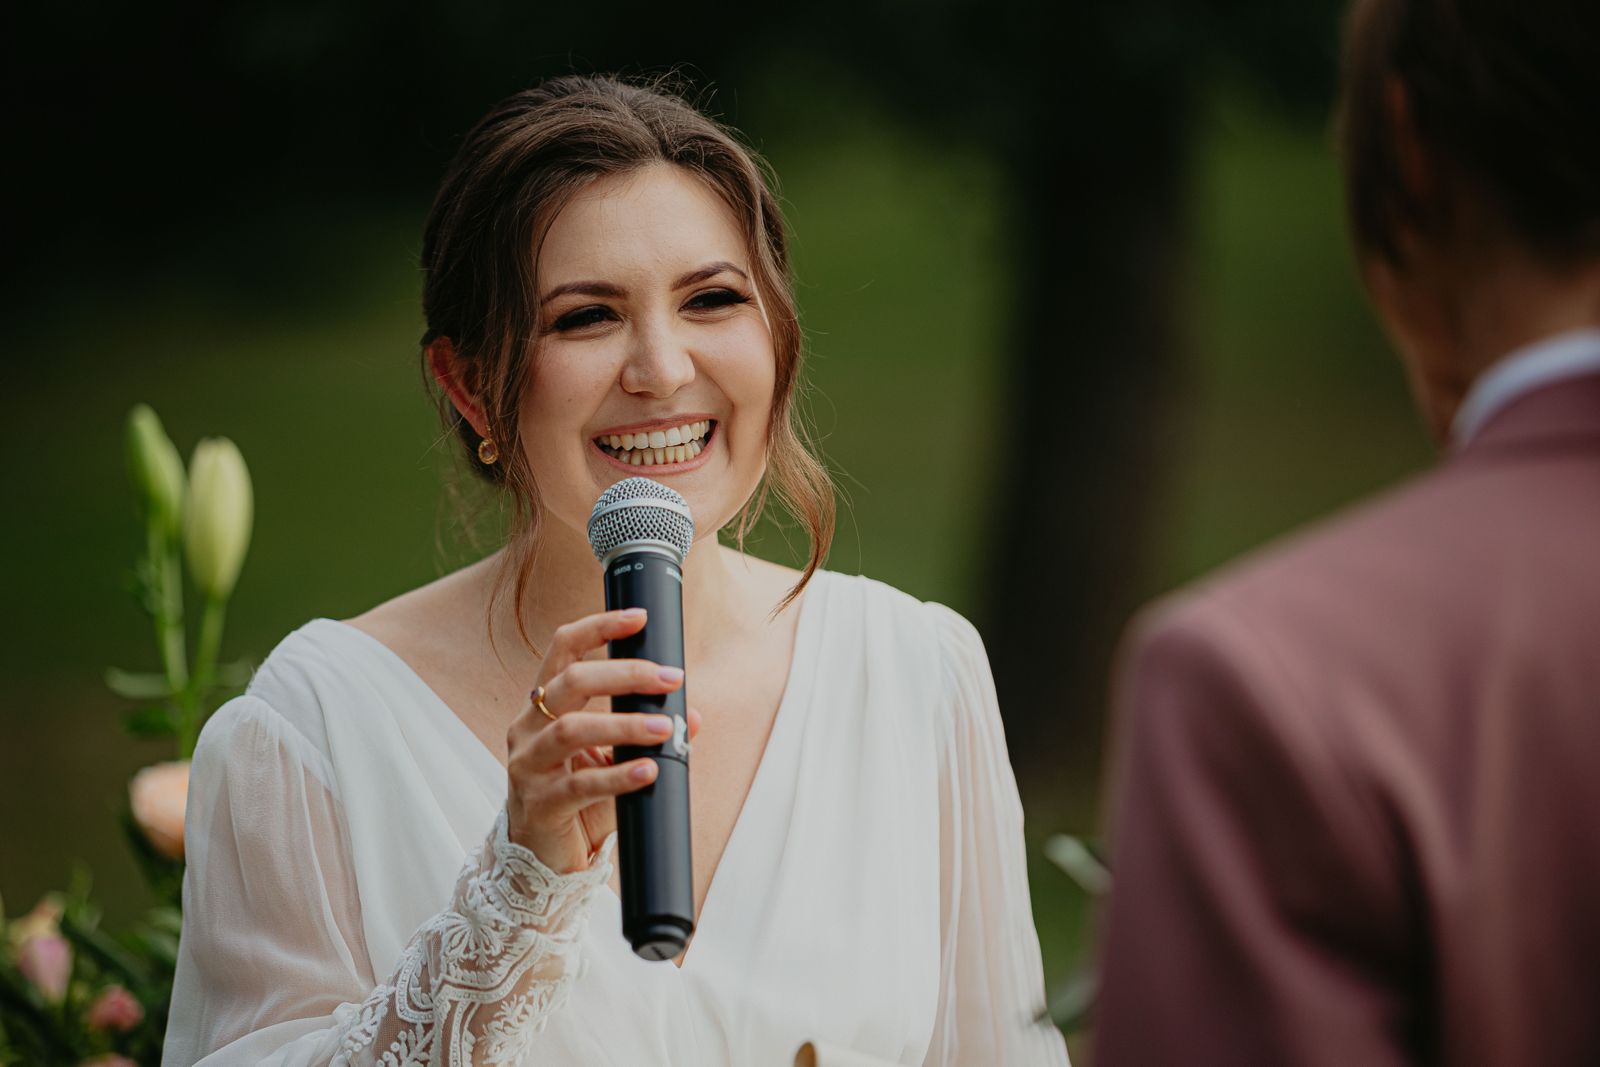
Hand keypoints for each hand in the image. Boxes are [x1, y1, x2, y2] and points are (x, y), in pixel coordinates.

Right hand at [504, 608, 700, 874]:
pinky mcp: (540, 804)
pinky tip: (647, 771)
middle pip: (571, 683)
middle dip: (625, 674)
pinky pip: (580, 785)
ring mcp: (528, 766)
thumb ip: (643, 734)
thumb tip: (690, 715)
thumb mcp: (609, 759)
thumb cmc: (576, 800)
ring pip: (572, 730)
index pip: (562, 650)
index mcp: (542, 706)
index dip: (599, 628)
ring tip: (663, 727)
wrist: (543, 859)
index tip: (639, 619)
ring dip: (624, 724)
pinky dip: (618, 775)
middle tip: (670, 678)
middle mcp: (528, 728)